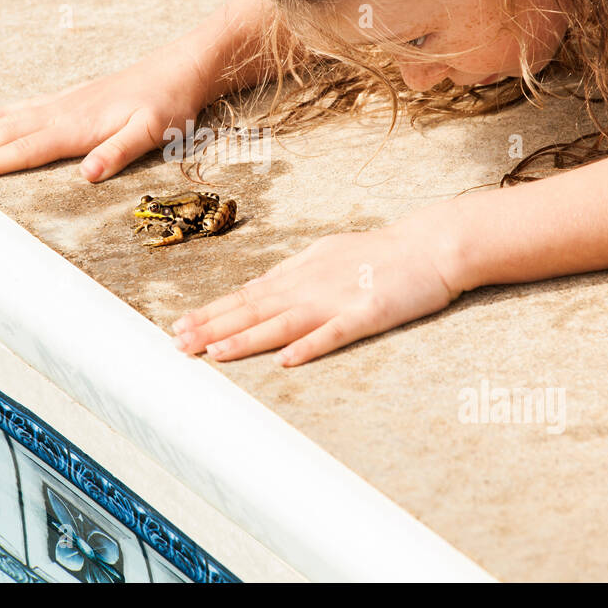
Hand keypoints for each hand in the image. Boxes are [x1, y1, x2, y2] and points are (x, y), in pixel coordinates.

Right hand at [0, 52, 211, 180]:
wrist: (181, 67)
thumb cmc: (169, 103)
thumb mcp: (152, 132)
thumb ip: (118, 152)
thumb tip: (87, 174)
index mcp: (77, 126)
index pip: (26, 149)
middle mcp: (63, 112)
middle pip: (7, 134)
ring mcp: (65, 102)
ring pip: (9, 120)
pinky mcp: (72, 97)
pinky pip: (24, 107)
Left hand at [170, 221, 463, 366]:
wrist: (430, 245)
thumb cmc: (378, 252)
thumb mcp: (326, 255)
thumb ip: (292, 274)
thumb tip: (258, 288)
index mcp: (300, 272)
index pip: (246, 295)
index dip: (211, 311)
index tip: (179, 326)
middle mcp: (310, 285)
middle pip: (254, 309)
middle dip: (213, 326)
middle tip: (177, 344)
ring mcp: (338, 300)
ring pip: (284, 322)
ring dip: (247, 338)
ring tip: (214, 352)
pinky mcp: (368, 315)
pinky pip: (335, 334)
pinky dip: (309, 347)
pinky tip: (285, 361)